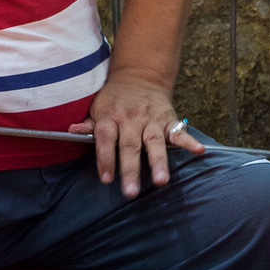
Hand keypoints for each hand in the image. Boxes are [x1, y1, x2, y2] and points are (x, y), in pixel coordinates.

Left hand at [68, 73, 205, 197]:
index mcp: (110, 117)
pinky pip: (180, 131)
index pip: (106, 139)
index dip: (105, 159)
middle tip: (131, 192)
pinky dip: (190, 141)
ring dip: (158, 162)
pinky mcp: (169, 119)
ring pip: (155, 142)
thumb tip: (70, 132)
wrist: (139, 76)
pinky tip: (199, 152)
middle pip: (130, 146)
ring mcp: (151, 119)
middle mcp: (131, 118)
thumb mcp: (97, 107)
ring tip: (161, 181)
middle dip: (130, 170)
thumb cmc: (114, 99)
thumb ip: (88, 124)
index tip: (106, 179)